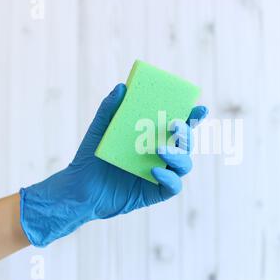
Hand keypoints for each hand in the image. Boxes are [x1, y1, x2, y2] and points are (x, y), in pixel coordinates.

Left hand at [20, 83, 207, 246]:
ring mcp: (162, 173)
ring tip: (159, 148)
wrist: (80, 191)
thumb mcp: (98, 132)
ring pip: (185, 164)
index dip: (193, 117)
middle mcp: (162, 154)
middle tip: (173, 125)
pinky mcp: (157, 192)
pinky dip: (169, 178)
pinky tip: (154, 170)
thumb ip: (109, 109)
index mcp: (153, 137)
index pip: (179, 126)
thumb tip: (121, 87)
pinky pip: (173, 186)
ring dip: (178, 155)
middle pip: (186, 143)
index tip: (199, 108)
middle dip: (186, 133)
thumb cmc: (90, 160)